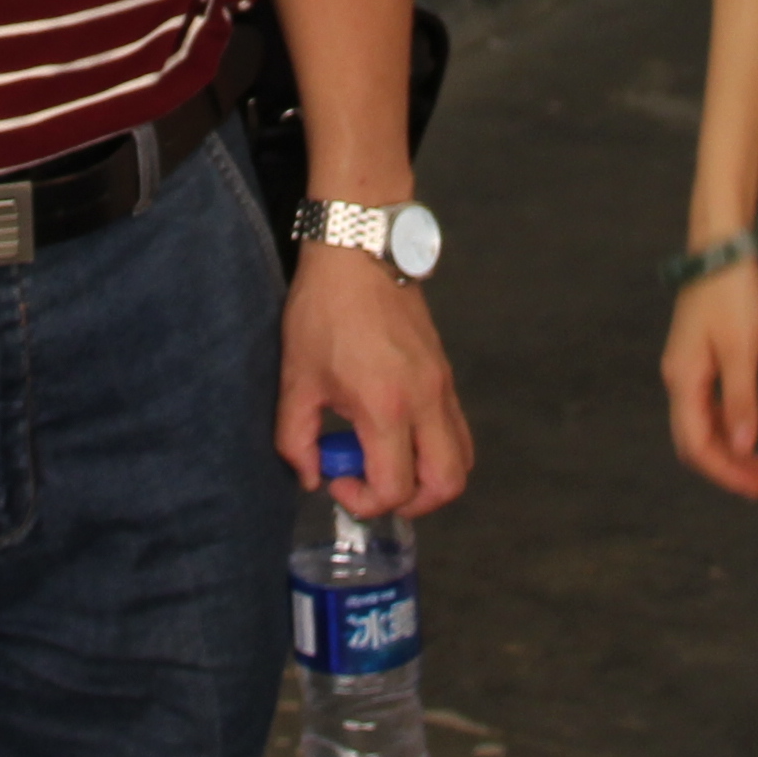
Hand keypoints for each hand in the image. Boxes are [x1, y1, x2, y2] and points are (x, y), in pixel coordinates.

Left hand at [282, 244, 469, 514]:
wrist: (358, 253)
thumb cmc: (323, 310)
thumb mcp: (296, 379)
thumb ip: (296, 439)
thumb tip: (311, 476)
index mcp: (386, 406)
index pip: (395, 487)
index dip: (365, 501)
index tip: (337, 480)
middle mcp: (426, 401)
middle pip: (447, 484)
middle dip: (412, 503)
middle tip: (373, 486)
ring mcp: (442, 387)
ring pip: (461, 459)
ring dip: (428, 478)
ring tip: (384, 461)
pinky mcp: (445, 375)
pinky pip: (456, 430)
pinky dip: (433, 449)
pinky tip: (393, 433)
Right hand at [660, 259, 757, 497]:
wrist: (721, 249)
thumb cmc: (732, 296)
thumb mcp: (742, 350)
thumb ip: (741, 400)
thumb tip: (742, 445)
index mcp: (684, 380)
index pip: (697, 443)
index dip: (724, 471)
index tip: (755, 487)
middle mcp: (678, 379)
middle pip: (693, 440)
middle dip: (725, 467)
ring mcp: (686, 369)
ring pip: (700, 424)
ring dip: (727, 449)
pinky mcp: (698, 358)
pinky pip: (706, 406)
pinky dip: (726, 426)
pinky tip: (746, 432)